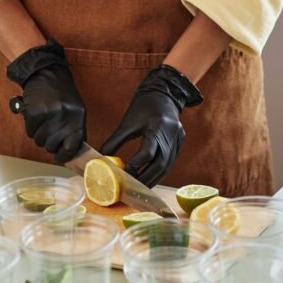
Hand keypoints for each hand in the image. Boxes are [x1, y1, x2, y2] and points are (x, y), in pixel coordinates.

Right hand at [6, 40, 85, 163]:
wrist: (47, 74)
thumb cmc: (62, 94)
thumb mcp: (76, 111)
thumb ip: (74, 131)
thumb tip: (70, 153)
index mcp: (79, 117)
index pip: (72, 147)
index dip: (65, 155)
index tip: (60, 156)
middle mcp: (65, 116)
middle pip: (52, 146)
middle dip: (49, 142)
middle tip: (49, 130)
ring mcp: (50, 114)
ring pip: (39, 141)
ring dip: (39, 134)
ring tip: (44, 120)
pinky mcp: (34, 113)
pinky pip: (30, 132)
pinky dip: (31, 127)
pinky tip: (36, 116)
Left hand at [100, 65, 201, 186]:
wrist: (163, 93)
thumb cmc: (143, 106)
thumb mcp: (128, 122)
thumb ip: (115, 141)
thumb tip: (101, 158)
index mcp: (157, 127)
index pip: (147, 153)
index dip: (136, 166)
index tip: (124, 176)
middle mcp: (171, 134)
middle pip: (160, 164)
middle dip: (147, 178)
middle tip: (134, 188)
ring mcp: (178, 138)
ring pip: (168, 165)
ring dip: (155, 178)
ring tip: (142, 187)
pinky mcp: (181, 140)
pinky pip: (171, 160)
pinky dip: (161, 170)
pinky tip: (152, 176)